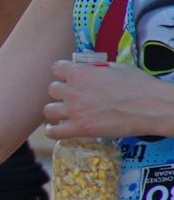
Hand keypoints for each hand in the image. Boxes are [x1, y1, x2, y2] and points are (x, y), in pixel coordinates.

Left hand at [44, 60, 172, 138]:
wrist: (150, 106)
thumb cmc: (138, 85)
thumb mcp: (115, 67)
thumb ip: (95, 69)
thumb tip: (89, 70)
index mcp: (81, 72)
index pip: (56, 68)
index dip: (62, 73)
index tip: (67, 78)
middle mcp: (73, 90)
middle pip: (52, 90)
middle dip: (60, 93)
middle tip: (70, 98)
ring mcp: (74, 110)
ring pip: (48, 111)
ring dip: (55, 112)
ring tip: (63, 114)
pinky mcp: (79, 128)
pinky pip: (53, 132)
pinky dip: (52, 131)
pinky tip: (57, 130)